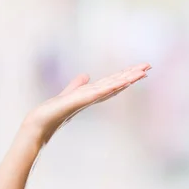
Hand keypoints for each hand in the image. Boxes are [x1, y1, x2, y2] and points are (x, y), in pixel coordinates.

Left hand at [23, 63, 150, 144]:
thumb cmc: (53, 112)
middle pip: (116, 83)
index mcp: (91, 94)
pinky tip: (121, 81)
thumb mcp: (68, 93)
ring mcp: (88, 99)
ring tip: (142, 71)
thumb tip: (86, 76)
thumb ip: (77, 85)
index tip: (141, 68)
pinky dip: (110, 86)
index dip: (126, 75)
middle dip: (132, 74)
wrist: (40, 123)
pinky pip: (98, 92)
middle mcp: (92, 97)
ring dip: (127, 78)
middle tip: (149, 65)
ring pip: (111, 86)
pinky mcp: (79, 101)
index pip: (112, 82)